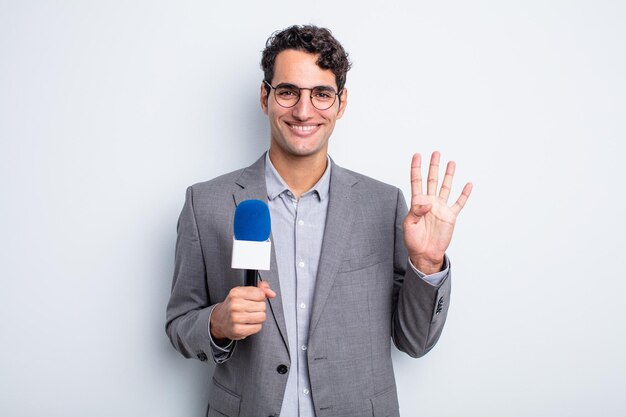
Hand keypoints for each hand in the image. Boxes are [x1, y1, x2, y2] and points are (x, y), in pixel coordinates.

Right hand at [210, 280, 275, 341]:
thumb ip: (260, 289)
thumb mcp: (244, 292)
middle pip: (262, 306)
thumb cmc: (234, 305)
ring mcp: (235, 318)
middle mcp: (235, 304)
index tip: (255, 299)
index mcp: (236, 292)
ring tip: (250, 316)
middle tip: (251, 309)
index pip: (260, 294)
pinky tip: (248, 323)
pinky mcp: (238, 329)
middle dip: (259, 308)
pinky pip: (258, 327)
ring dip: (258, 318)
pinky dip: (255, 326)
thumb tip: (271, 293)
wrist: (220, 320)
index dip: (260, 297)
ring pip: (262, 317)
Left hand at [403, 151, 471, 274]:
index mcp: (417, 203)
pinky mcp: (450, 216)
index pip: (417, 181)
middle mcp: (430, 202)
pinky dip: (464, 194)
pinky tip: (468, 185)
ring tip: (451, 162)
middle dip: (434, 166)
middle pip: (432, 180)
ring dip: (448, 175)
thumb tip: (427, 201)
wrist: (425, 254)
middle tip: (436, 153)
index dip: (416, 168)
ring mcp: (441, 208)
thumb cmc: (414, 241)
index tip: (417, 155)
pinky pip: (459, 203)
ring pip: (446, 187)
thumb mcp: (409, 225)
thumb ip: (415, 211)